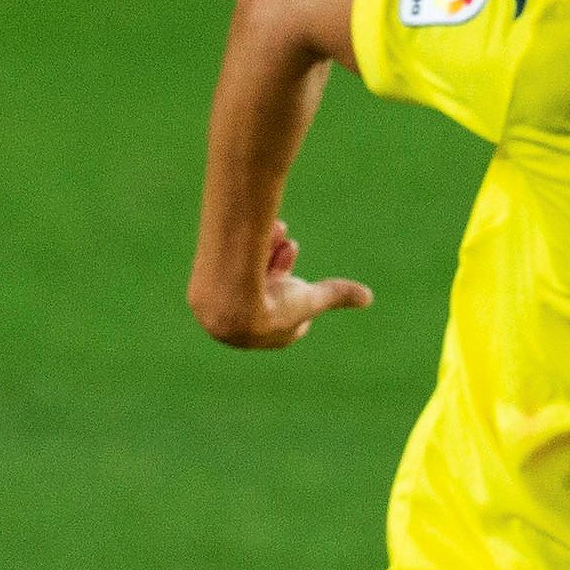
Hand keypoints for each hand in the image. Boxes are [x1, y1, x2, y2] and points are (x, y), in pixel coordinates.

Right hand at [189, 221, 370, 350]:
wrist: (229, 300)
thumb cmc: (272, 304)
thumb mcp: (310, 298)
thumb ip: (336, 295)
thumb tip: (368, 297)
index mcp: (259, 338)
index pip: (280, 318)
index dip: (293, 293)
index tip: (300, 276)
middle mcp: (235, 330)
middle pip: (261, 296)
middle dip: (279, 268)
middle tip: (290, 244)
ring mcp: (215, 314)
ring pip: (244, 282)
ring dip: (264, 256)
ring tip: (279, 230)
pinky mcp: (201, 297)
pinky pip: (227, 275)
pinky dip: (243, 256)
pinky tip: (258, 235)